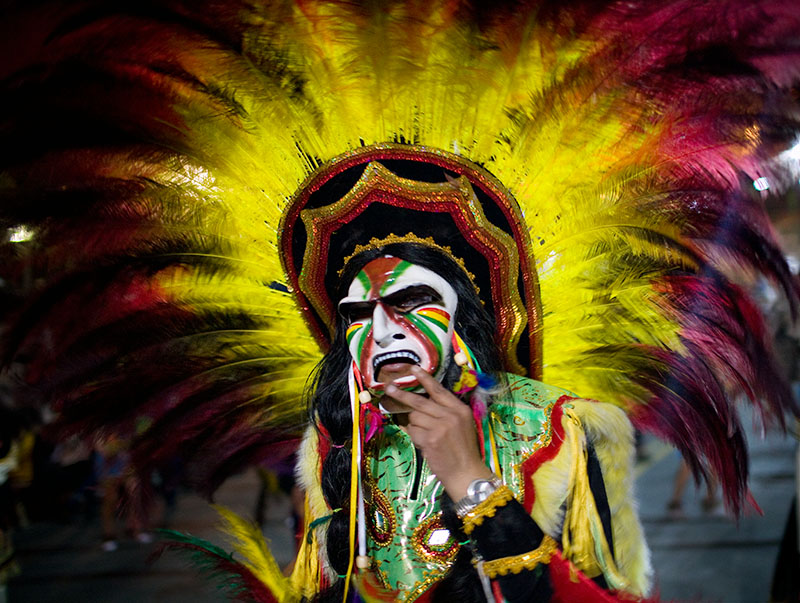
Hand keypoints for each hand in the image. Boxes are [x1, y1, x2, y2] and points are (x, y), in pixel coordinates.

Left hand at [385, 366, 493, 498]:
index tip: (413, 369)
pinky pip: (413, 432)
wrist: (466, 473)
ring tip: (424, 435)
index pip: (439, 390)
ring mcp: (440, 427)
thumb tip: (420, 402)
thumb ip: (445, 412)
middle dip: (402, 395)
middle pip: (420, 401)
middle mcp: (451, 415)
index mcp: (460, 410)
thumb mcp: (462, 425)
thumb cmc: (463, 450)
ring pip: (414, 417)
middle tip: (389, 388)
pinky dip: (414, 436)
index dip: (424, 379)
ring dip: (413, 425)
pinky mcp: (431, 440)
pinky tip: (424, 443)